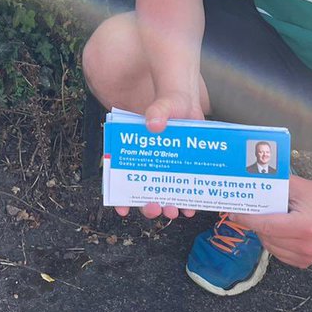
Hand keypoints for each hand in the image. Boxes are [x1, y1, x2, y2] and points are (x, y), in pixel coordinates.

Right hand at [112, 92, 204, 220]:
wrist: (189, 101)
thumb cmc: (171, 100)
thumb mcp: (163, 103)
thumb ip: (159, 110)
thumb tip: (155, 123)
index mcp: (137, 148)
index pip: (123, 176)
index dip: (121, 195)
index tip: (121, 209)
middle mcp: (150, 161)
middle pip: (145, 189)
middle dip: (148, 205)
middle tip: (154, 207)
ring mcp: (168, 166)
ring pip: (164, 192)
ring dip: (167, 205)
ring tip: (173, 211)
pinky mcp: (184, 167)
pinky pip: (184, 188)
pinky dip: (187, 200)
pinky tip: (191, 207)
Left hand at [227, 176, 311, 268]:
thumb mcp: (297, 185)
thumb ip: (274, 185)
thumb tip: (250, 184)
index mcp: (304, 226)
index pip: (266, 225)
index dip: (247, 219)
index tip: (233, 213)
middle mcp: (305, 245)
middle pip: (266, 236)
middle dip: (255, 224)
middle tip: (249, 211)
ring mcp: (306, 257)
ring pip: (270, 246)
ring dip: (263, 233)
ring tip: (268, 218)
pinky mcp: (306, 262)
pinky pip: (279, 253)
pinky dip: (273, 242)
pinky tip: (278, 229)